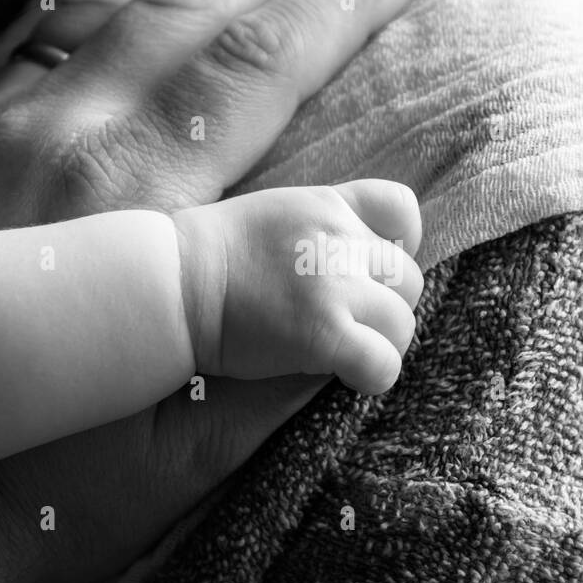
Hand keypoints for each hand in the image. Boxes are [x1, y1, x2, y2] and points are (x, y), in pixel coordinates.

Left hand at [0, 0, 426, 582]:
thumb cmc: (45, 457)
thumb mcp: (177, 434)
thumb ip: (278, 347)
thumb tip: (362, 265)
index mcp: (133, 210)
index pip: (259, 71)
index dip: (340, 8)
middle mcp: (69, 136)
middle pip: (204, 10)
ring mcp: (9, 114)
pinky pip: (54, 6)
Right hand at [176, 180, 423, 393]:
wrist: (173, 285)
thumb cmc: (213, 259)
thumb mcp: (276, 214)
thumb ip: (323, 227)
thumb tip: (363, 259)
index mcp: (329, 206)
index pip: (402, 208)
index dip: (400, 243)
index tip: (371, 268)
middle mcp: (340, 241)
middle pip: (408, 279)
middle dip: (386, 305)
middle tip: (351, 323)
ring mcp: (335, 287)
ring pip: (402, 324)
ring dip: (382, 343)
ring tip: (347, 352)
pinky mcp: (325, 334)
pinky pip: (383, 364)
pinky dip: (374, 376)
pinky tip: (348, 377)